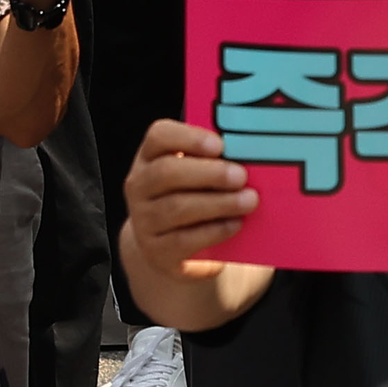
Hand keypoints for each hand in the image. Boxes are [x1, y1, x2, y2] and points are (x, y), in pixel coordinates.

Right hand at [124, 119, 260, 279]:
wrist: (168, 247)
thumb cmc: (190, 199)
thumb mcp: (194, 177)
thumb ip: (211, 163)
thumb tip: (246, 157)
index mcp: (149, 157)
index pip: (159, 136)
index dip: (189, 138)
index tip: (220, 145)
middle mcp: (139, 185)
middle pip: (166, 172)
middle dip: (208, 173)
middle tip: (241, 176)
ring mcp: (143, 219)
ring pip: (177, 207)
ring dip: (218, 203)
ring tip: (248, 201)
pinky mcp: (155, 250)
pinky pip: (184, 239)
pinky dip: (214, 231)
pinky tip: (235, 224)